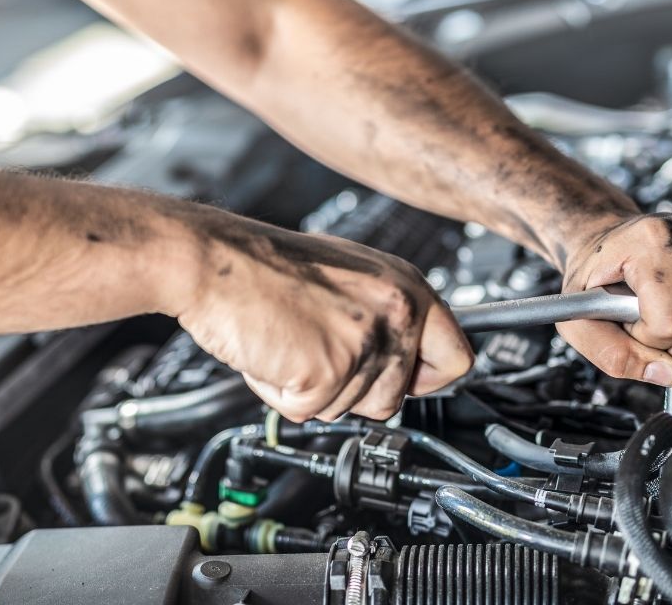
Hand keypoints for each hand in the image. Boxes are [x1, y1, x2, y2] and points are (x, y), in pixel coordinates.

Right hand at [175, 213, 473, 421]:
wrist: (215, 260)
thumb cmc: (267, 264)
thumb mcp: (348, 276)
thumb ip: (384, 316)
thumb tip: (404, 359)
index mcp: (405, 286)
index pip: (457, 358)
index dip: (425, 379)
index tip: (404, 382)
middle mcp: (395, 312)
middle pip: (396, 399)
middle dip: (352, 390)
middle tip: (317, 352)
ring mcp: (364, 343)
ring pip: (348, 410)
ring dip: (312, 390)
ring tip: (289, 341)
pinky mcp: (328, 371)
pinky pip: (307, 412)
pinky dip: (281, 393)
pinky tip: (271, 352)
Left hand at [558, 212, 671, 385]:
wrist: (605, 242)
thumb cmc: (592, 274)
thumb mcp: (577, 312)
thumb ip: (609, 350)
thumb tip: (666, 374)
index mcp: (650, 242)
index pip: (669, 324)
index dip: (644, 337)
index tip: (625, 318)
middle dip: (671, 343)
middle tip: (646, 320)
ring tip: (664, 313)